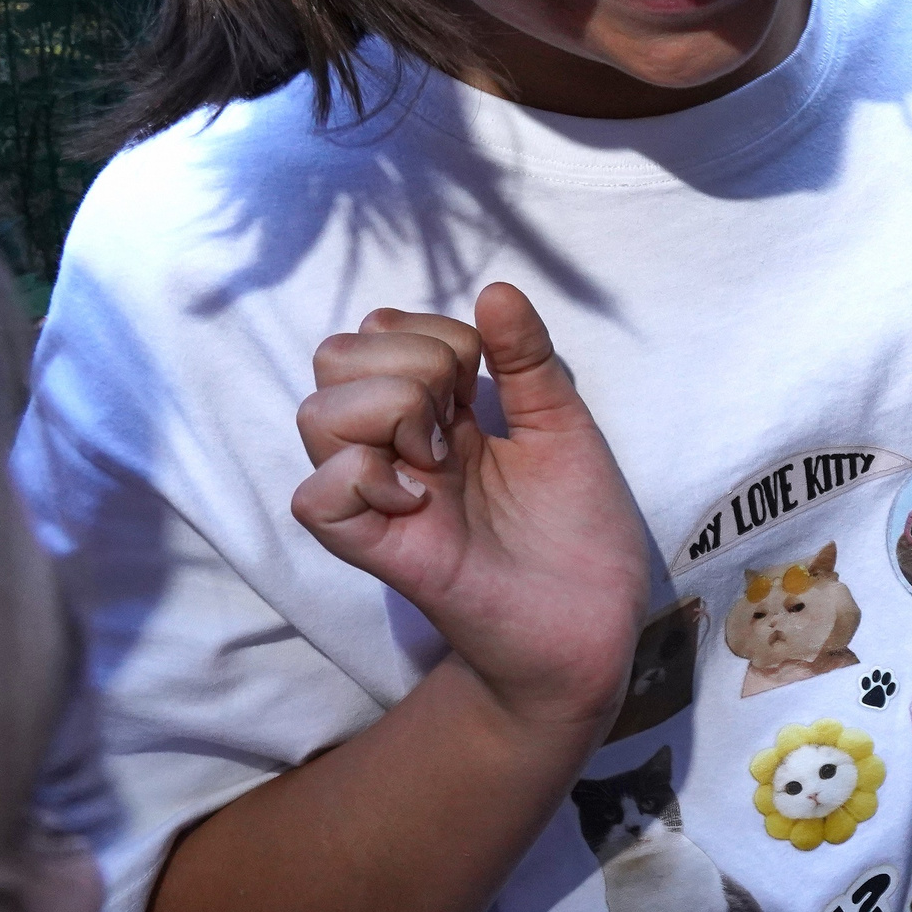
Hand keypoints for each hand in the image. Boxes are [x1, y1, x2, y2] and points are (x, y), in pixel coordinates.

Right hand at [290, 283, 650, 731]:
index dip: (434, 332)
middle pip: (333, 358)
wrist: (596, 623)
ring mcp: (381, 497)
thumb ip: (529, 359)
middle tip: (462, 415)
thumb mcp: (563, 425)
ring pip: (315, 416)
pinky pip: (316, 497)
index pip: (378, 329)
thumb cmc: (580, 529)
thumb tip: (496, 288)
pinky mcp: (378, 552)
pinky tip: (421, 498)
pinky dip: (365, 478)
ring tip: (445, 456)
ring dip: (389, 412)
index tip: (485, 378)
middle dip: (408, 362)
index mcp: (437, 412)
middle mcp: (397, 447)